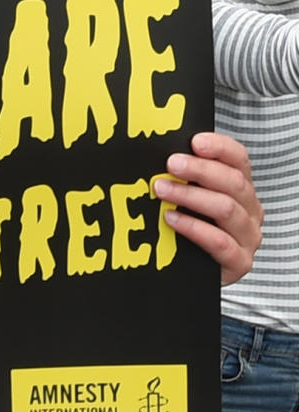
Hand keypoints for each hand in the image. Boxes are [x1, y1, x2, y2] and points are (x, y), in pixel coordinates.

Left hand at [153, 132, 262, 286]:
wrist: (193, 269)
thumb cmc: (191, 225)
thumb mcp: (191, 196)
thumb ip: (185, 176)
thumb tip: (160, 154)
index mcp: (241, 187)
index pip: (238, 158)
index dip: (219, 147)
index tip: (195, 142)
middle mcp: (250, 209)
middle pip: (233, 182)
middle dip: (199, 170)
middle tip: (171, 164)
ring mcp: (248, 236)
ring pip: (226, 209)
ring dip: (191, 196)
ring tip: (162, 190)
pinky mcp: (239, 262)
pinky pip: (220, 242)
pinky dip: (194, 228)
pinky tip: (171, 219)